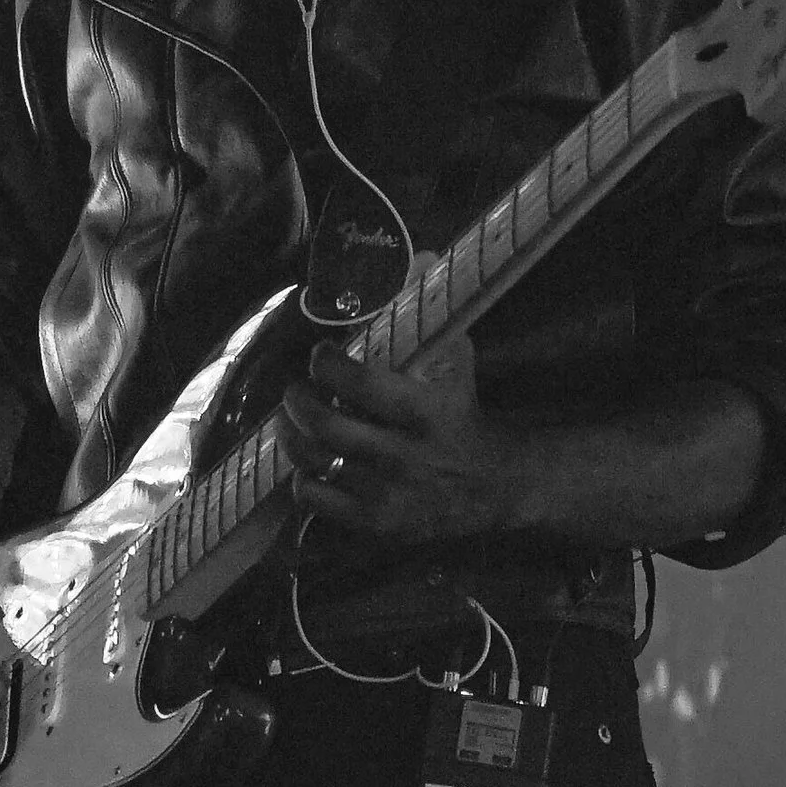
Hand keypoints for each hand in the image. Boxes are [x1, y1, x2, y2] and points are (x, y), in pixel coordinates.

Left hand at [274, 334, 520, 550]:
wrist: (494, 484)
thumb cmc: (464, 416)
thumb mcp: (456, 368)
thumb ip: (429, 327)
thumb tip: (416, 264)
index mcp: (423, 412)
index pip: (357, 383)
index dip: (326, 364)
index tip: (321, 354)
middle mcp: (401, 455)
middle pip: (323, 423)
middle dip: (297, 398)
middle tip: (297, 388)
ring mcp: (385, 494)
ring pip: (311, 460)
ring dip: (291, 433)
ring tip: (292, 419)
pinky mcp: (373, 522)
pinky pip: (314, 498)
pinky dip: (302, 477)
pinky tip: (311, 462)